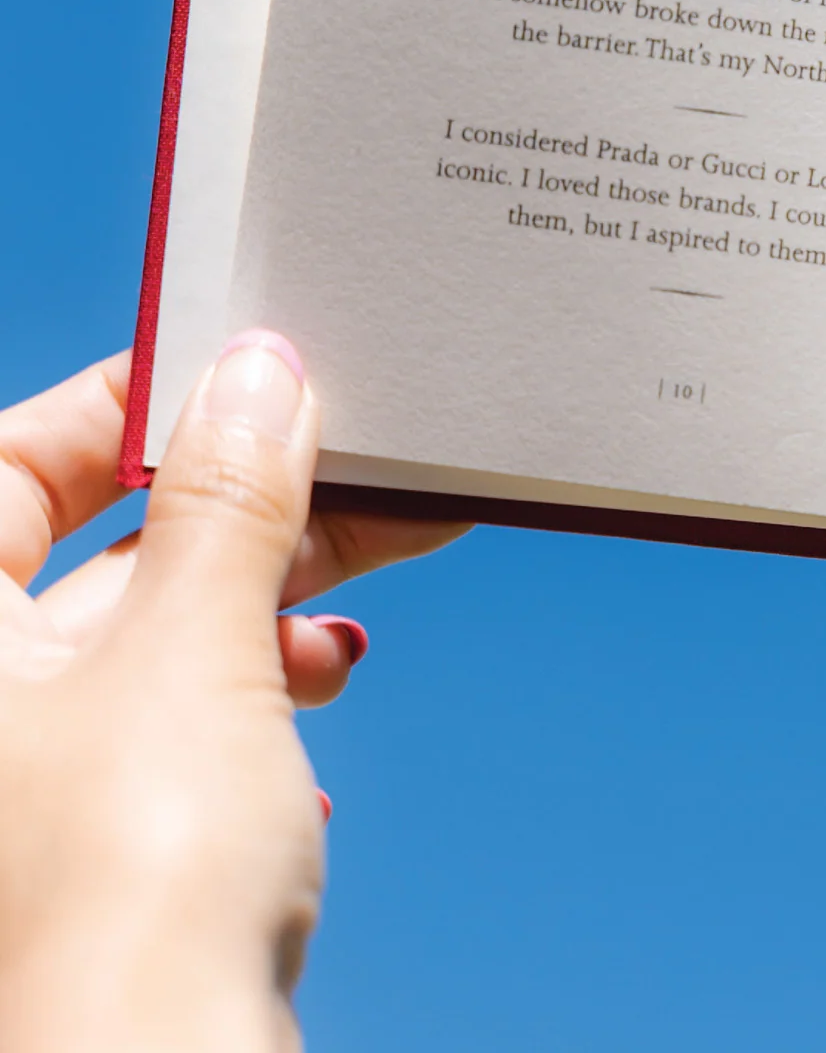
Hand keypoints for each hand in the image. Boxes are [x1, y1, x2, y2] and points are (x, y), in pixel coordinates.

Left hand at [0, 335, 466, 1050]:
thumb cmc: (121, 893)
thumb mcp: (193, 647)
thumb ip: (228, 499)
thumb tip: (257, 375)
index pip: (15, 461)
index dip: (131, 405)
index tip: (243, 370)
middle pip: (103, 546)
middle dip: (237, 506)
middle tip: (349, 462)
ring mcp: (32, 777)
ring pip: (156, 630)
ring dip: (266, 597)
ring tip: (354, 586)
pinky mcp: (101, 838)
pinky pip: (181, 714)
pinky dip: (257, 686)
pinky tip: (321, 681)